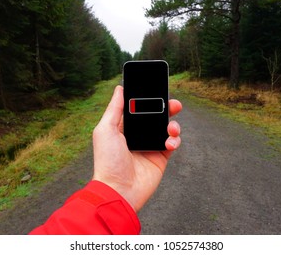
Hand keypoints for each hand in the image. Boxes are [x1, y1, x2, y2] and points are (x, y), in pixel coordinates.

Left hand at [92, 85, 181, 211]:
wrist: (119, 190)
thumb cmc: (108, 161)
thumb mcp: (106, 130)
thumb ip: (114, 109)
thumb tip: (120, 88)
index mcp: (124, 127)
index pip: (139, 109)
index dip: (148, 99)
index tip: (157, 90)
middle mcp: (138, 135)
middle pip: (156, 116)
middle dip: (167, 109)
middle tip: (174, 104)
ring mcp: (150, 146)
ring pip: (167, 128)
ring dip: (173, 124)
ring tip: (171, 128)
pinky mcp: (160, 158)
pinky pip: (172, 143)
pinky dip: (174, 140)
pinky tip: (169, 143)